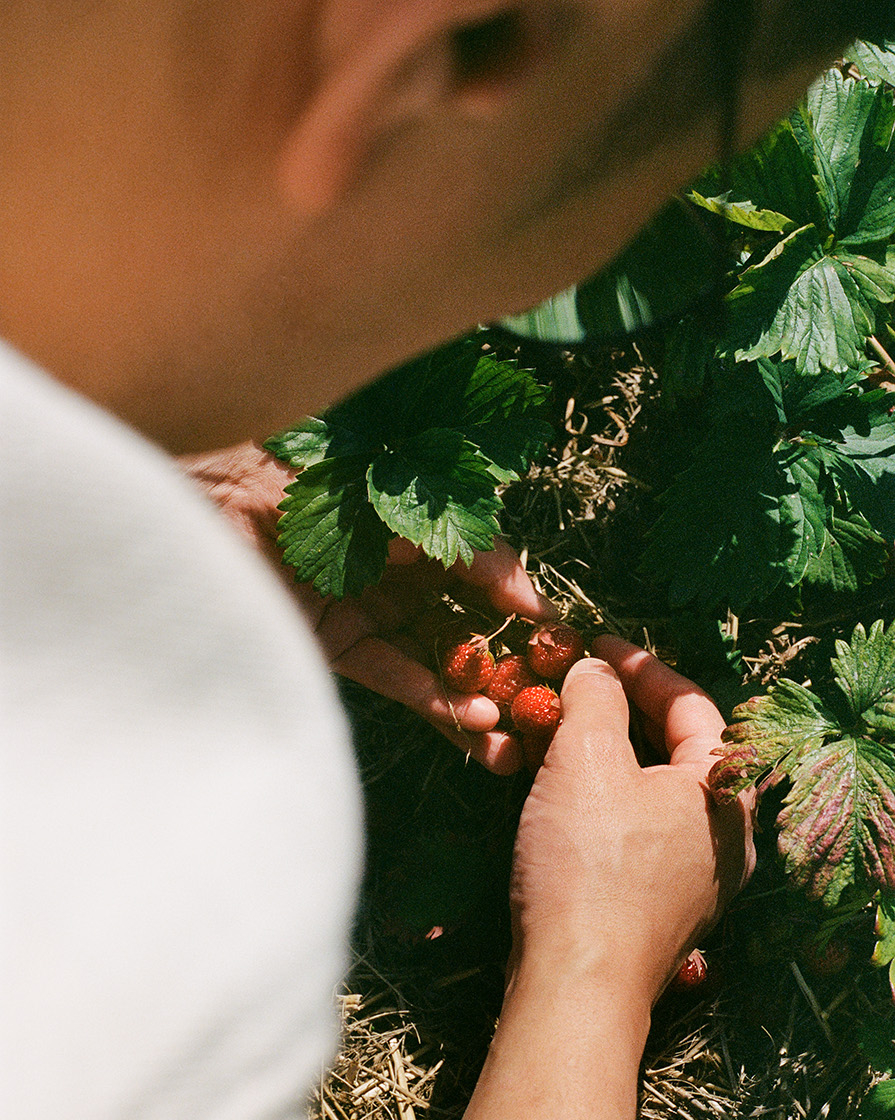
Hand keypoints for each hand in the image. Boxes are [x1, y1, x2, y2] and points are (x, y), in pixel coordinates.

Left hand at [178, 441, 554, 772]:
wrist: (214, 510)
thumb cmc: (307, 487)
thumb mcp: (400, 508)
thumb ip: (463, 548)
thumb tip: (528, 593)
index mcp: (416, 525)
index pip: (482, 569)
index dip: (518, 602)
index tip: (558, 637)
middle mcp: (398, 570)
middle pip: (463, 622)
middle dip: (505, 662)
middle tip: (546, 700)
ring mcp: (367, 610)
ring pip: (434, 658)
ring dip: (475, 696)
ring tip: (516, 734)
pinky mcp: (336, 645)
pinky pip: (392, 674)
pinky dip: (430, 698)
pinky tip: (471, 719)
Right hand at [464, 637, 754, 1118]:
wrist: (575, 982)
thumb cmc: (588, 862)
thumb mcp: (585, 756)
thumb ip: (594, 696)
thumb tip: (593, 667)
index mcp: (722, 789)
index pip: (690, 702)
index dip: (639, 665)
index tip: (594, 642)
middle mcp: (722, 833)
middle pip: (672, 745)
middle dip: (617, 708)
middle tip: (573, 682)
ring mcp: (692, 874)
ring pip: (647, 788)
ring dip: (600, 751)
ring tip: (553, 727)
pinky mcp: (656, 902)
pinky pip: (634, 826)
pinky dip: (598, 794)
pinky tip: (555, 785)